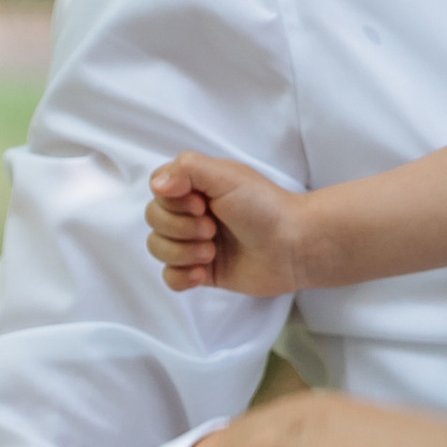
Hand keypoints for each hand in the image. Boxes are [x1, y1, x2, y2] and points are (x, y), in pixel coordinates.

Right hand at [147, 152, 306, 295]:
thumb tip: (157, 185)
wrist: (292, 247)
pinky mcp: (202, 271)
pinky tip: (203, 273)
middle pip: (154, 221)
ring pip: (158, 249)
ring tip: (213, 251)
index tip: (201, 204)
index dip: (173, 202)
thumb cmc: (264, 206)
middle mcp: (192, 213)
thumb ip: (187, 169)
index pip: (158, 191)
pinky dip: (182, 276)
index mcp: (196, 187)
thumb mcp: (226, 175)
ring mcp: (195, 243)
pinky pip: (169, 277)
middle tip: (213, 229)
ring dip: (183, 252)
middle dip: (180, 228)